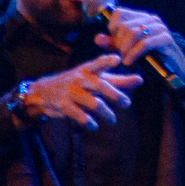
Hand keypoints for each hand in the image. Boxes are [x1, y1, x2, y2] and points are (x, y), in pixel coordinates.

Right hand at [19, 55, 142, 129]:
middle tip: (127, 103)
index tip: (117, 59)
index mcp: (87, 69)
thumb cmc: (76, 83)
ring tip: (112, 120)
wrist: (44, 92)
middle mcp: (80, 79)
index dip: (107, 61)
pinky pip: (78, 115)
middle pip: (100, 85)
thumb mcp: (94, 78)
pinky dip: (88, 122)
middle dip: (115, 94)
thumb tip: (140, 79)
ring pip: (92, 102)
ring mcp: (71, 92)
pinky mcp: (64, 105)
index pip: (98, 63)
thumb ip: (117, 80)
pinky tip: (94, 126)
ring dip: (105, 113)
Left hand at [93, 5, 184, 81]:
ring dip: (125, 50)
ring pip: (133, 33)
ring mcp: (160, 27)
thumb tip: (98, 38)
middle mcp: (151, 19)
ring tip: (125, 60)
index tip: (115, 43)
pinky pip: (144, 44)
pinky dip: (133, 54)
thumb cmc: (148, 58)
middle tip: (121, 55)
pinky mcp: (165, 38)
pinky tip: (129, 62)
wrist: (173, 70)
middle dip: (119, 43)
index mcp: (141, 17)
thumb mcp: (126, 50)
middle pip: (124, 25)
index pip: (119, 13)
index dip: (113, 28)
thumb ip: (112, 43)